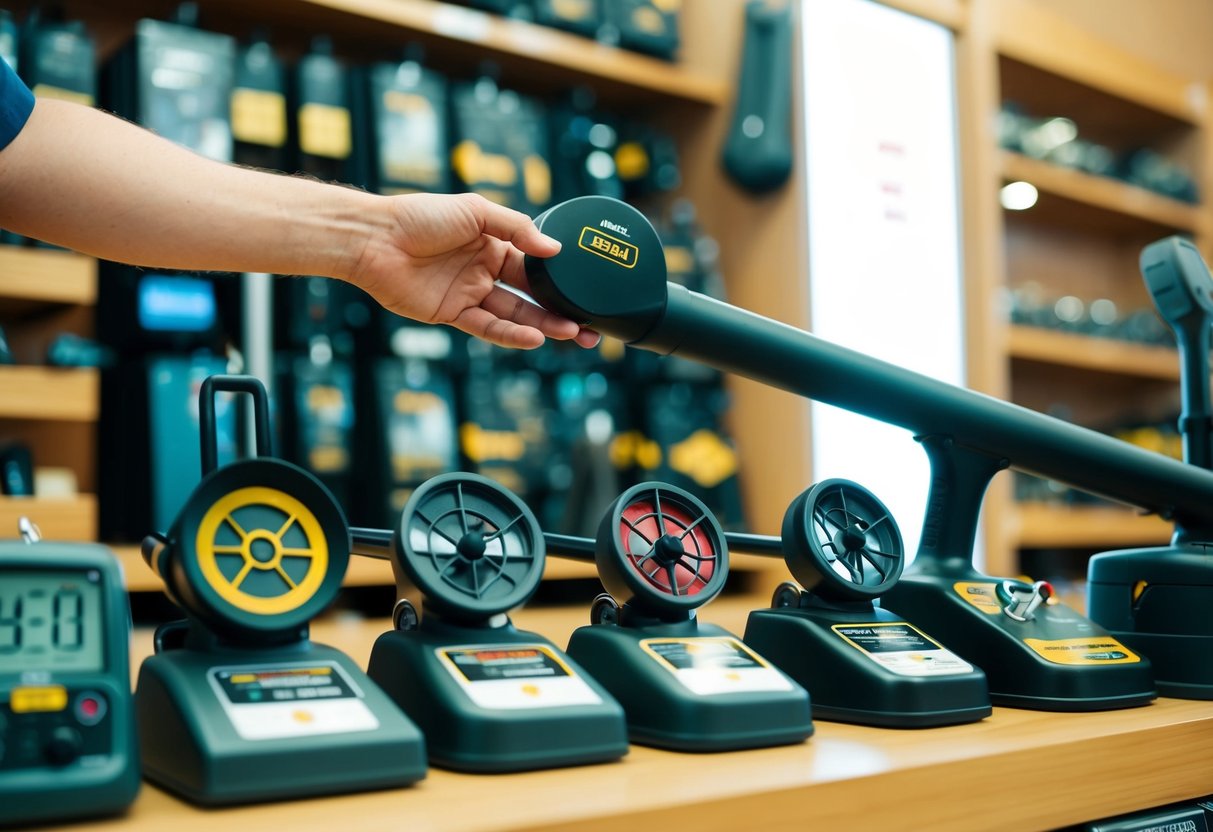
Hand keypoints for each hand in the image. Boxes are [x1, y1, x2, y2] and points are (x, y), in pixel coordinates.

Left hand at [348, 192, 599, 348]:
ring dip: (544, 325)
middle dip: (561, 311)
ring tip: (573, 333)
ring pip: (514, 314)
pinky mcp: (451, 314)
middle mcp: (483, 270)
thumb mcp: (476, 211)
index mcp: (492, 243)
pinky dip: (511, 334)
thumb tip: (554, 248)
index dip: (559, 279)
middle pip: (530, 295)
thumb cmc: (420, 215)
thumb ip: (517, 228)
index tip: (584, 289)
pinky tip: (535, 337)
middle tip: (591, 326)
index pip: (533, 264)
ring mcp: (468, 294)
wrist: (375, 238)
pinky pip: (486, 327)